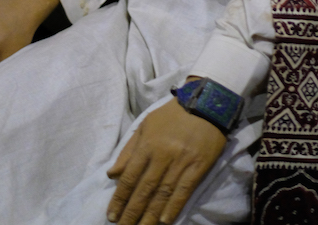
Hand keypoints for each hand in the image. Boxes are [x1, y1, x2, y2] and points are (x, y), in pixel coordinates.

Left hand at [106, 98, 226, 224]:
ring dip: (151, 216)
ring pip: (163, 194)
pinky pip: (184, 191)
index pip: (130, 177)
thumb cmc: (171, 115)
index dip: (120, 198)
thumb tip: (112, 174)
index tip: (111, 215)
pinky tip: (165, 221)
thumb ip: (128, 150)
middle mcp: (162, 155)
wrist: (205, 103)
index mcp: (147, 144)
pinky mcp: (198, 167)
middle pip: (144, 189)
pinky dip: (174, 208)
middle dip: (132, 212)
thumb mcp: (145, 125)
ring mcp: (181, 162)